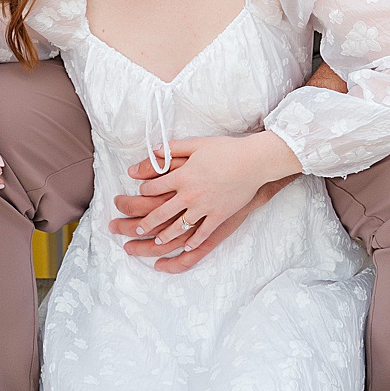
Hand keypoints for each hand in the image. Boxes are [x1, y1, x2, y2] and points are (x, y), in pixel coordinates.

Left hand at [121, 133, 301, 256]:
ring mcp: (203, 208)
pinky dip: (193, 242)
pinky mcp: (218, 216)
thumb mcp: (197, 144)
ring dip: (163, 237)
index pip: (151, 189)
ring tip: (156, 242)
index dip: (142, 192)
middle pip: (158, 214)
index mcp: (181, 177)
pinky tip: (186, 247)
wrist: (254, 161)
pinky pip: (202, 234)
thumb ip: (173, 148)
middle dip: (143, 223)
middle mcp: (188, 195)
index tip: (139, 194)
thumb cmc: (227, 150)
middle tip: (135, 230)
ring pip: (177, 228)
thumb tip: (152, 152)